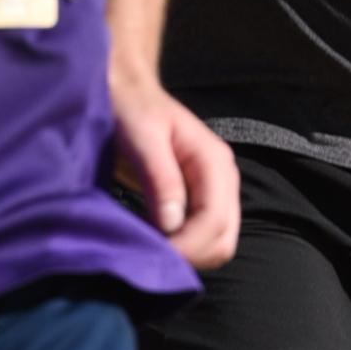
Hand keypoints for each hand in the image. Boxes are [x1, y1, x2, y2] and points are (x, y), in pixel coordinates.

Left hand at [109, 75, 240, 274]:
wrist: (127, 92)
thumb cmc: (131, 108)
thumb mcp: (142, 137)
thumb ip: (161, 178)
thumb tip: (171, 225)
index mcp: (214, 163)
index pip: (214, 222)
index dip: (186, 246)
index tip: (149, 255)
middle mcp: (223, 181)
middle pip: (223, 241)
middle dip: (188, 256)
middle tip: (146, 257)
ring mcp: (214, 193)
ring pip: (215, 245)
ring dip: (185, 255)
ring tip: (146, 248)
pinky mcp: (198, 202)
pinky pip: (200, 238)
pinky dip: (180, 249)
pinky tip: (150, 241)